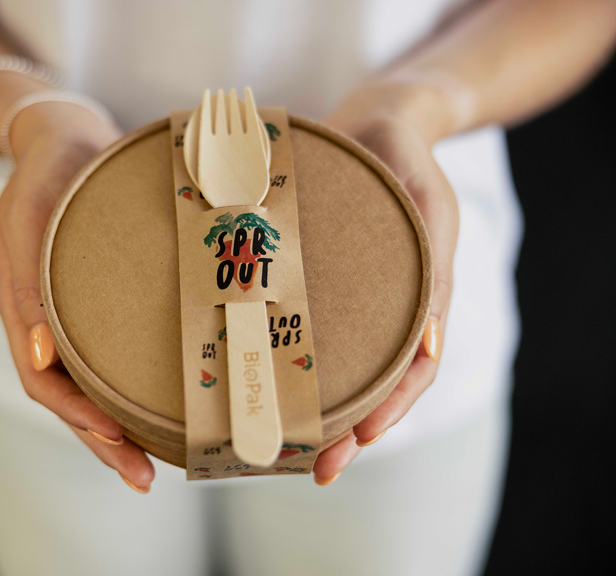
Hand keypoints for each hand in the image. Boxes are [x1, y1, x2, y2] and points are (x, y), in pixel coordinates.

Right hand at [0, 103, 155, 493]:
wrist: (64, 136)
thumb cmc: (49, 170)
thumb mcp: (32, 213)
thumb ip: (29, 279)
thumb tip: (42, 356)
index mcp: (22, 305)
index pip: (42, 379)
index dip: (77, 414)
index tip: (117, 437)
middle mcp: (45, 321)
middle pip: (69, 398)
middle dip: (105, 441)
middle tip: (145, 478)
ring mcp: (70, 314)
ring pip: (91, 386)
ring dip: (120, 427)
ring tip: (158, 463)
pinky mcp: (98, 304)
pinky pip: (109, 357)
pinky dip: (130, 389)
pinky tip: (160, 406)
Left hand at [312, 81, 459, 484]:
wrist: (375, 118)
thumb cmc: (406, 159)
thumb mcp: (426, 205)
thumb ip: (431, 265)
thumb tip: (426, 347)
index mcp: (418, 301)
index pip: (409, 373)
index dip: (387, 412)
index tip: (356, 444)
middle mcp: (381, 309)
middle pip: (368, 382)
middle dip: (344, 429)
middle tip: (313, 467)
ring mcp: (345, 298)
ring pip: (332, 365)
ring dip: (311, 407)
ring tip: (281, 443)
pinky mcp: (310, 280)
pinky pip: (298, 327)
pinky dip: (282, 359)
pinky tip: (254, 380)